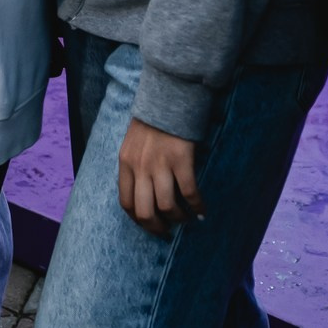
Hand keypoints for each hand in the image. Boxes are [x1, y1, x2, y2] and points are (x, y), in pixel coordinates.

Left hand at [117, 117, 204, 236]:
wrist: (168, 97)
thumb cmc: (152, 122)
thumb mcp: (132, 144)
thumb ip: (134, 166)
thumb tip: (142, 193)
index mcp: (126, 163)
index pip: (126, 203)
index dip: (138, 220)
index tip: (150, 225)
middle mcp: (140, 167)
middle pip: (145, 211)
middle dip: (157, 227)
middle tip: (168, 231)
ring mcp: (161, 164)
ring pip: (168, 207)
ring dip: (179, 218)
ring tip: (187, 219)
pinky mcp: (182, 160)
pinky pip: (190, 193)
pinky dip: (197, 207)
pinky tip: (201, 211)